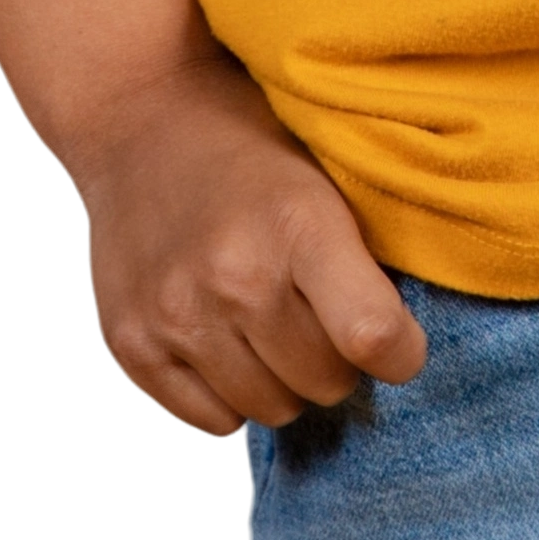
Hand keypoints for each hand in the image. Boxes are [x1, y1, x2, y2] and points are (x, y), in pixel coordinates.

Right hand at [63, 39, 431, 437]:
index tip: (399, 341)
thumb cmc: (249, 146)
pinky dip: (228, 395)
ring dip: (283, 379)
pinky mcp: (131, 344)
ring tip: (270, 325)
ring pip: (272, 409)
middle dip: (337, 359)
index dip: (402, 352)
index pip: (371, 335)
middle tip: (320, 315)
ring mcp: (177, 314)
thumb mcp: (324, 170)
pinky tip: (226, 341)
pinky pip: (212, 421)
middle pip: (326, 382)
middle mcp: (235, 275)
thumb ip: (365, 252)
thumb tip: (406, 337)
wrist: (138, 119)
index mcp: (298, 223)